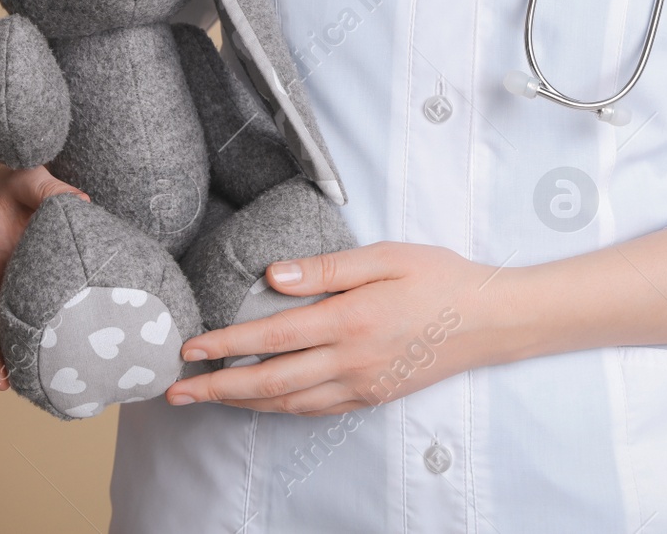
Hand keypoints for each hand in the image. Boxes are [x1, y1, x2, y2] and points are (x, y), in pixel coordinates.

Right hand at [0, 147, 88, 389]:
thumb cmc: (8, 175)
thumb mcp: (24, 174)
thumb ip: (47, 187)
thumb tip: (81, 203)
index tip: (0, 381)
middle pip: (3, 329)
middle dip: (16, 363)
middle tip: (41, 396)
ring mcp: (14, 278)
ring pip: (21, 320)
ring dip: (34, 348)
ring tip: (64, 381)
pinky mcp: (30, 272)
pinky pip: (38, 303)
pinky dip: (51, 323)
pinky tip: (80, 337)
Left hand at [163, 242, 511, 415]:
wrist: (490, 320)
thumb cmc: (439, 278)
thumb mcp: (385, 256)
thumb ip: (326, 268)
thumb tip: (273, 274)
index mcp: (350, 320)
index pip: (272, 337)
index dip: (225, 345)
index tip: (189, 349)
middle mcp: (351, 361)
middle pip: (269, 382)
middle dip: (216, 388)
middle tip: (175, 391)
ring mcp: (361, 385)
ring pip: (287, 403)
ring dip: (241, 403)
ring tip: (205, 398)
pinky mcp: (372, 397)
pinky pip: (315, 410)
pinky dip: (279, 409)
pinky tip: (261, 401)